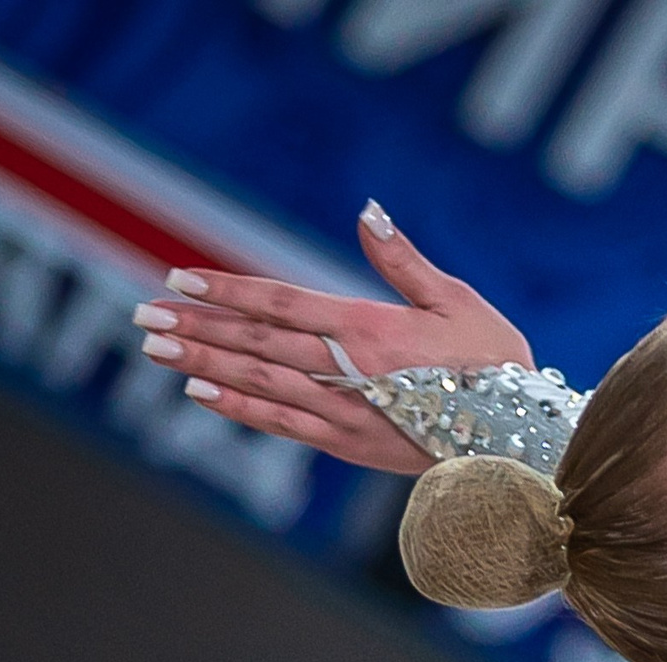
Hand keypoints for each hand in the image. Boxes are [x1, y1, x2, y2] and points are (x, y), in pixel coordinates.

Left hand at [132, 202, 532, 474]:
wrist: (521, 443)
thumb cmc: (497, 366)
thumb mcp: (458, 303)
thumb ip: (404, 261)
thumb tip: (365, 211)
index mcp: (372, 330)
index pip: (281, 302)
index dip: (226, 290)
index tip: (178, 278)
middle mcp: (348, 371)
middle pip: (256, 342)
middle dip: (196, 326)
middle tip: (144, 316)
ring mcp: (345, 412)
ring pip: (259, 382)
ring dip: (202, 363)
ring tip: (156, 349)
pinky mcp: (350, 445)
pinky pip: (282, 424)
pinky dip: (239, 408)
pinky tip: (201, 392)